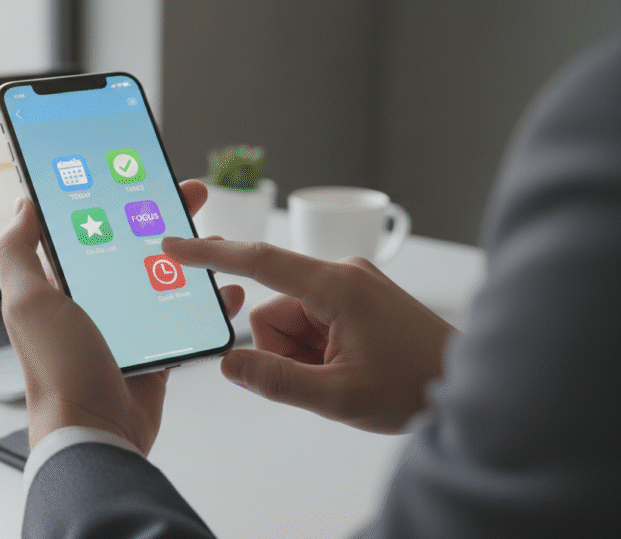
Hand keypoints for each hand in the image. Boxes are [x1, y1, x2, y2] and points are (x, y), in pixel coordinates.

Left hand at [0, 180, 243, 451]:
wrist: (96, 434)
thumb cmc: (59, 371)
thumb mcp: (27, 302)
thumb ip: (16, 251)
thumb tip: (22, 205)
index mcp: (57, 283)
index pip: (84, 225)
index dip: (109, 196)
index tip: (137, 172)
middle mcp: (89, 301)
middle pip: (130, 244)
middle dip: (162, 216)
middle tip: (191, 195)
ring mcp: (123, 326)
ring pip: (160, 277)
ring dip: (190, 256)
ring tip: (215, 241)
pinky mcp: (151, 351)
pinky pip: (181, 317)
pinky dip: (205, 303)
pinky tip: (223, 291)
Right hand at [161, 238, 455, 433]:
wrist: (471, 388)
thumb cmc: (417, 385)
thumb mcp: (338, 396)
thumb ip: (275, 380)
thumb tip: (230, 363)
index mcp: (338, 286)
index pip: (259, 261)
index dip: (210, 254)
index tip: (173, 247)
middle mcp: (342, 275)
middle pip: (273, 311)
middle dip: (283, 350)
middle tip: (324, 379)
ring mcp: (350, 287)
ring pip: (290, 322)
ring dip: (301, 355)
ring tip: (343, 376)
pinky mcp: (356, 300)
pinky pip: (310, 324)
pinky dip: (315, 352)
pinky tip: (347, 369)